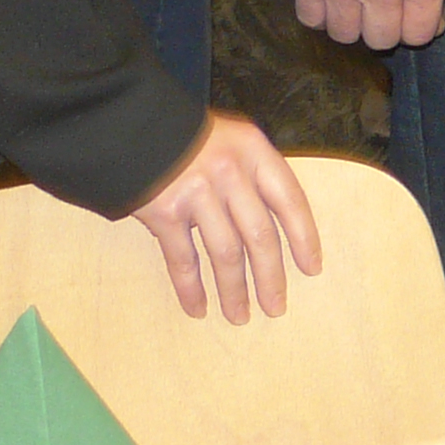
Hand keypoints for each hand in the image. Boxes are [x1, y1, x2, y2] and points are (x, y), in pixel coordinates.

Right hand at [129, 113, 323, 322]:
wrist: (132, 127)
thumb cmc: (189, 136)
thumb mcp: (233, 140)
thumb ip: (254, 175)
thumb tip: (277, 226)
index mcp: (255, 152)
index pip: (290, 200)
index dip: (304, 237)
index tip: (312, 268)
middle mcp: (231, 173)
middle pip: (260, 234)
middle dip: (271, 276)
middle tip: (277, 308)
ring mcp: (198, 193)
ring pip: (225, 253)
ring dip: (234, 291)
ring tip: (240, 317)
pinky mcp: (164, 213)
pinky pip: (183, 260)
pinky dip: (191, 288)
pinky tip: (198, 309)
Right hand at [293, 0, 444, 49]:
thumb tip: (433, 21)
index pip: (419, 34)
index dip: (418, 28)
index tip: (414, 16)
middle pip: (381, 40)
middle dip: (386, 27)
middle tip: (385, 8)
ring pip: (344, 35)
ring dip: (352, 23)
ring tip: (357, 2)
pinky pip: (310, 19)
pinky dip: (320, 13)